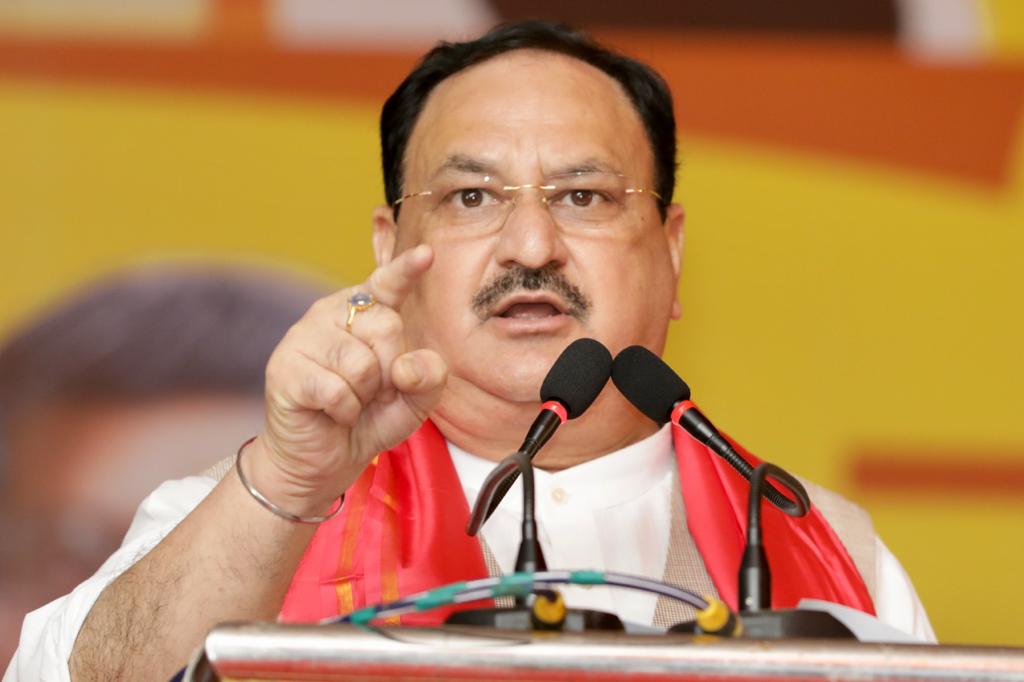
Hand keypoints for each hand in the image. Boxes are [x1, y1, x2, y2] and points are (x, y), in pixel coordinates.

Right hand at [248, 244, 446, 514]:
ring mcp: (303, 336)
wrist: (322, 460)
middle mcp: (332, 313)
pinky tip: (331, 413)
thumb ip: (430, 377)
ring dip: (365, 396)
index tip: (427, 254)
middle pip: (387, 327)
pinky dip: (344, 411)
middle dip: (390, 373)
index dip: (405, 269)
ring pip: (361, 362)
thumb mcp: (414, 401)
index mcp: (365, 311)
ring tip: (349, 402)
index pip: (387, 283)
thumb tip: (408, 365)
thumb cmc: (369, 420)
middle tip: (373, 393)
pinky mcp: (285, 368)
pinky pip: (337, 390)